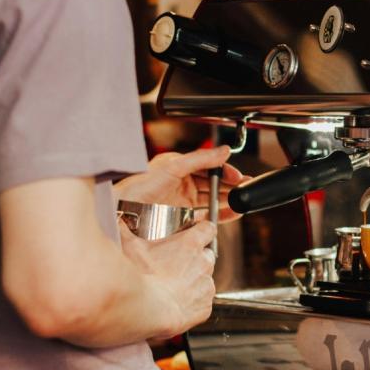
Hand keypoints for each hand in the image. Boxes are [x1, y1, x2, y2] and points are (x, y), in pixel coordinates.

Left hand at [115, 146, 250, 222]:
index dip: (225, 172)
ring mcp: (183, 201)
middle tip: (246, 189)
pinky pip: (207, 216)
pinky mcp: (183, 218)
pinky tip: (232, 214)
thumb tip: (224, 151)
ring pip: (213, 200)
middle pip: (214, 184)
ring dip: (229, 201)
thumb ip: (201, 158)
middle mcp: (183, 183)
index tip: (238, 176)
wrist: (123, 211)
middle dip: (231, 186)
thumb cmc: (140, 186)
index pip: (210, 167)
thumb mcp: (173, 166)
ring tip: (242, 202)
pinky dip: (221, 216)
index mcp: (180, 167)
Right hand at [120, 220, 217, 336]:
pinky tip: (175, 303)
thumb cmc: (139, 277)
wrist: (145, 310)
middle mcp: (203, 263)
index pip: (208, 228)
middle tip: (175, 264)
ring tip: (171, 287)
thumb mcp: (129, 246)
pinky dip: (192, 303)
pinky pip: (202, 302)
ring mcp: (206, 286)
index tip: (196, 233)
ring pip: (204, 279)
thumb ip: (126, 230)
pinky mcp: (205, 307)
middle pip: (206, 255)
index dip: (202, 230)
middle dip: (194, 258)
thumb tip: (118, 221)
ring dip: (193, 281)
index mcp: (190, 244)